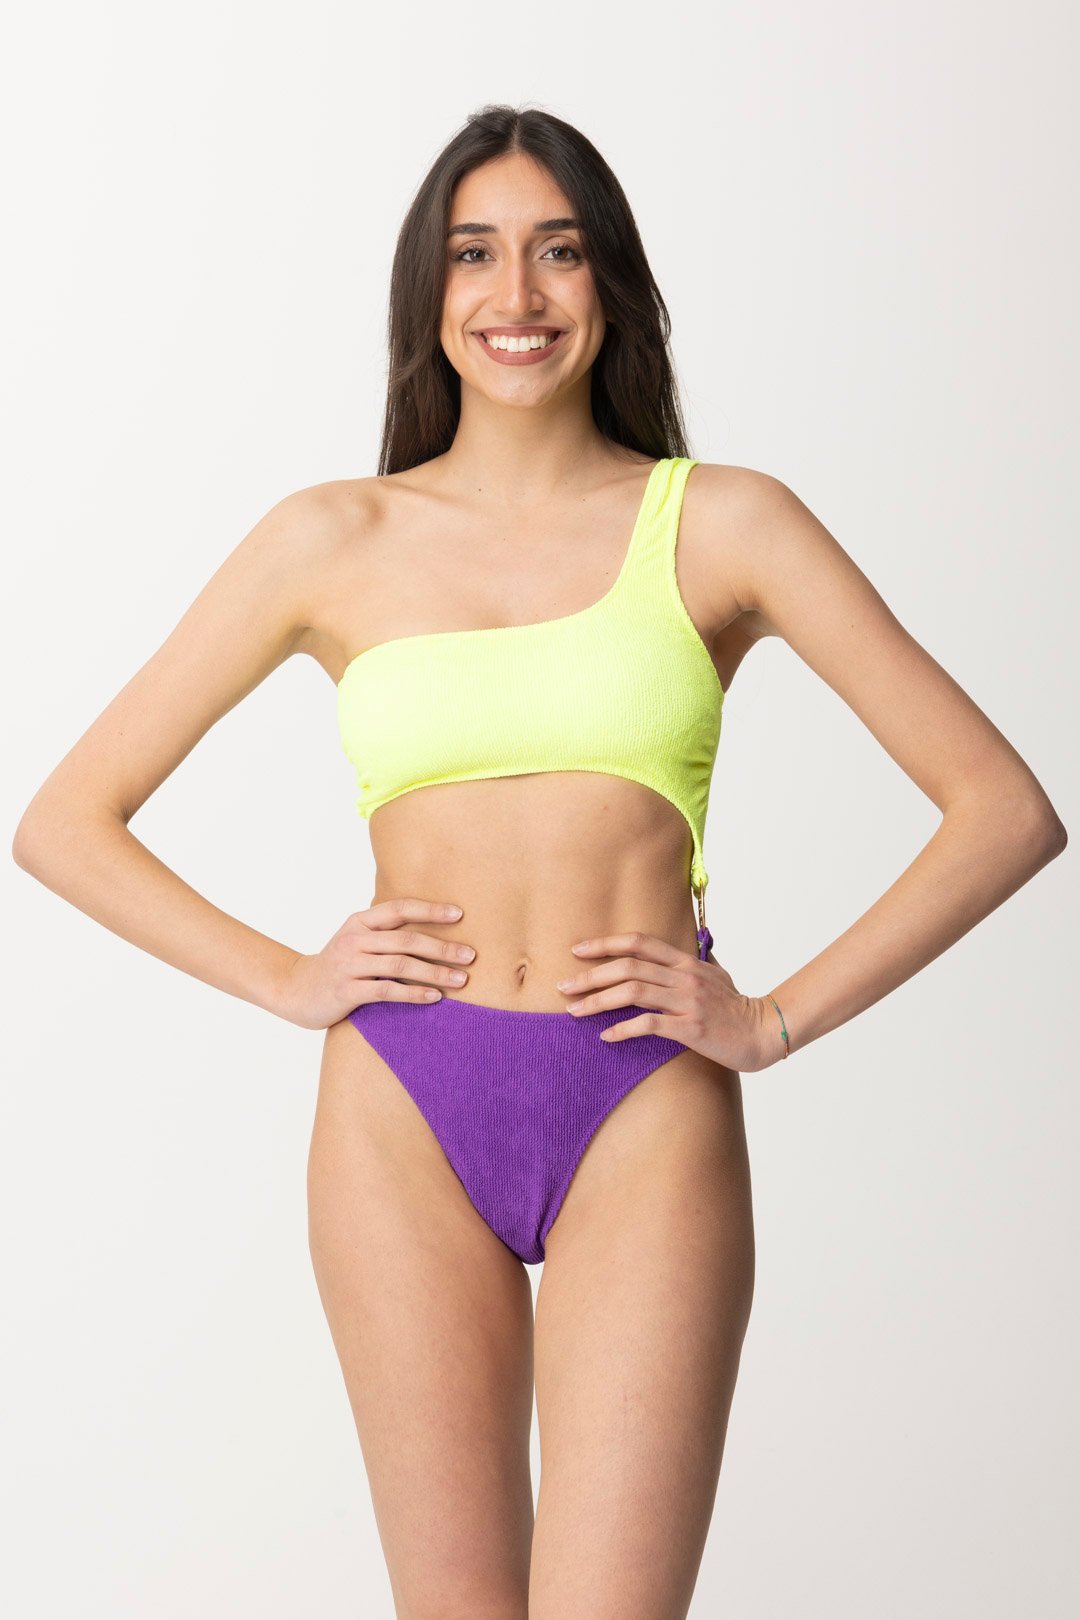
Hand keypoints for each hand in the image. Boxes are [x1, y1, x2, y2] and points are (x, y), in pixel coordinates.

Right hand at [273, 897, 476, 1029]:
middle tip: (471, 955)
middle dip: (442, 947)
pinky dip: (414, 993)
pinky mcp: (346, 991)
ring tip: (461, 979)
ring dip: (435, 972)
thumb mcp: (357, 940)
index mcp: (360, 922)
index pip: (399, 908)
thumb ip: (385, 932)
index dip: (430, 910)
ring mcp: (349, 965)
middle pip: (406, 939)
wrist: (295, 990)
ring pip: (400, 964)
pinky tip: (434, 997)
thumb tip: (431, 926)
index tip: (460, 914)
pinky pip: (387, 990)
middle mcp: (354, 939)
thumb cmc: (338, 965)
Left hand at [556, 929, 783, 1072]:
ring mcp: (687, 1001)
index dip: (606, 943)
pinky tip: (605, 1036)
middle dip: (591, 975)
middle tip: (564, 986)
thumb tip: (684, 950)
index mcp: (686, 961)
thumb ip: (696, 961)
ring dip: (598, 1001)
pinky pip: (649, 1025)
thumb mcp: (716, 974)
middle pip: (628, 966)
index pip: (639, 942)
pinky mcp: (691, 1027)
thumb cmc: (737, 1006)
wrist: (763, 1032)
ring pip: (633, 992)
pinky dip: (623, 1030)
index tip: (578, 950)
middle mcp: (684, 977)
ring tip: (574, 1011)